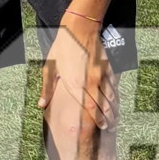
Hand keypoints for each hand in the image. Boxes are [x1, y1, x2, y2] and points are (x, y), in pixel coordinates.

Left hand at [40, 12, 115, 140]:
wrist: (79, 28)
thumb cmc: (61, 48)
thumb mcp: (49, 68)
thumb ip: (47, 89)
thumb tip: (41, 105)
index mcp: (74, 85)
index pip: (86, 109)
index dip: (93, 122)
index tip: (97, 131)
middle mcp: (89, 82)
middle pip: (101, 107)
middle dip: (106, 120)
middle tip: (109, 130)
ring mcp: (100, 75)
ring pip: (110, 98)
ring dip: (113, 111)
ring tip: (115, 121)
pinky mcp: (107, 68)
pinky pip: (114, 87)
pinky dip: (116, 97)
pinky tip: (117, 104)